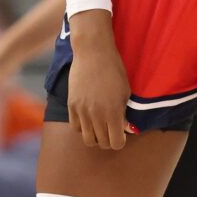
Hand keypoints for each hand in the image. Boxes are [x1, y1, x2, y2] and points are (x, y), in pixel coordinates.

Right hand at [65, 15, 132, 149]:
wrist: (93, 53)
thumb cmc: (114, 70)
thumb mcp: (125, 93)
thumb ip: (124, 114)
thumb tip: (125, 130)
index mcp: (113, 112)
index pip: (116, 143)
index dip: (120, 141)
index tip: (121, 134)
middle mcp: (97, 115)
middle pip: (102, 143)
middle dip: (109, 140)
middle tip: (111, 130)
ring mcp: (82, 111)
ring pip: (87, 139)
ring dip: (95, 137)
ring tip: (99, 127)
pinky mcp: (71, 105)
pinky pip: (76, 128)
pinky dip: (83, 128)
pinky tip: (89, 119)